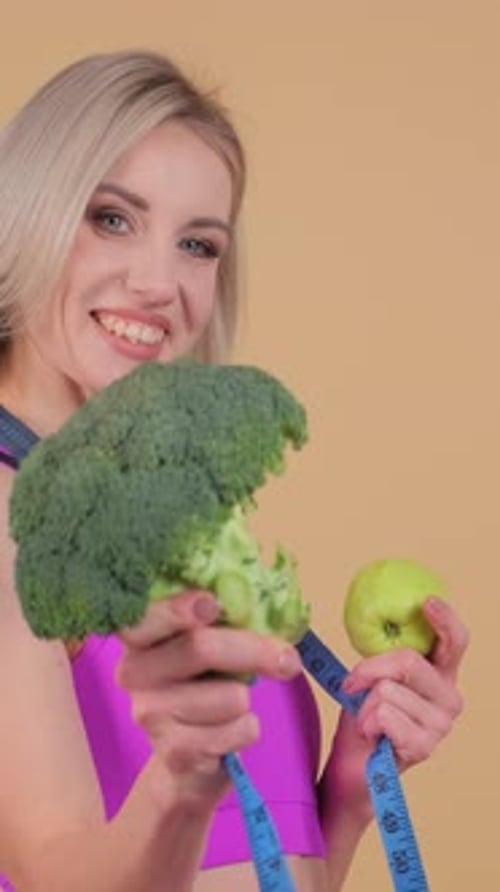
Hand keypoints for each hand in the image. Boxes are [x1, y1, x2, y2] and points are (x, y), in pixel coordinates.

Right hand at [115, 589, 301, 801]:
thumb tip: (274, 599)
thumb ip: (224, 617)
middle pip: (200, 648)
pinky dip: (246, 730)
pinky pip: (237, 732)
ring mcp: (149, 715)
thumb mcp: (208, 644)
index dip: (177, 609)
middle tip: (288, 658)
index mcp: (140, 636)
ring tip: (229, 703)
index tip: (213, 605)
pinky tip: (226, 732)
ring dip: (245, 699)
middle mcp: (133, 673)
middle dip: (254, 650)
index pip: (146, 617)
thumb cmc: (202, 683)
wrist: (186, 757)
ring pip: (230, 696)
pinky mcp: (174, 753)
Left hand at [320, 597, 467, 827]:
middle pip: (409, 661)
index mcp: (440, 675)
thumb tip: (375, 621)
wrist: (352, 767)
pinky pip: (384, 714)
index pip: (456, 641)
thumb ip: (385, 656)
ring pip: (388, 690)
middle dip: (371, 669)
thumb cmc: (363, 717)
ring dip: (364, 704)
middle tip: (354, 684)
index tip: (426, 602)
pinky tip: (371, 737)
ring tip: (367, 721)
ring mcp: (440, 724)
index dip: (445, 619)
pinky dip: (366, 722)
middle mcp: (449, 698)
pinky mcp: (424, 746)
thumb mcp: (373, 677)